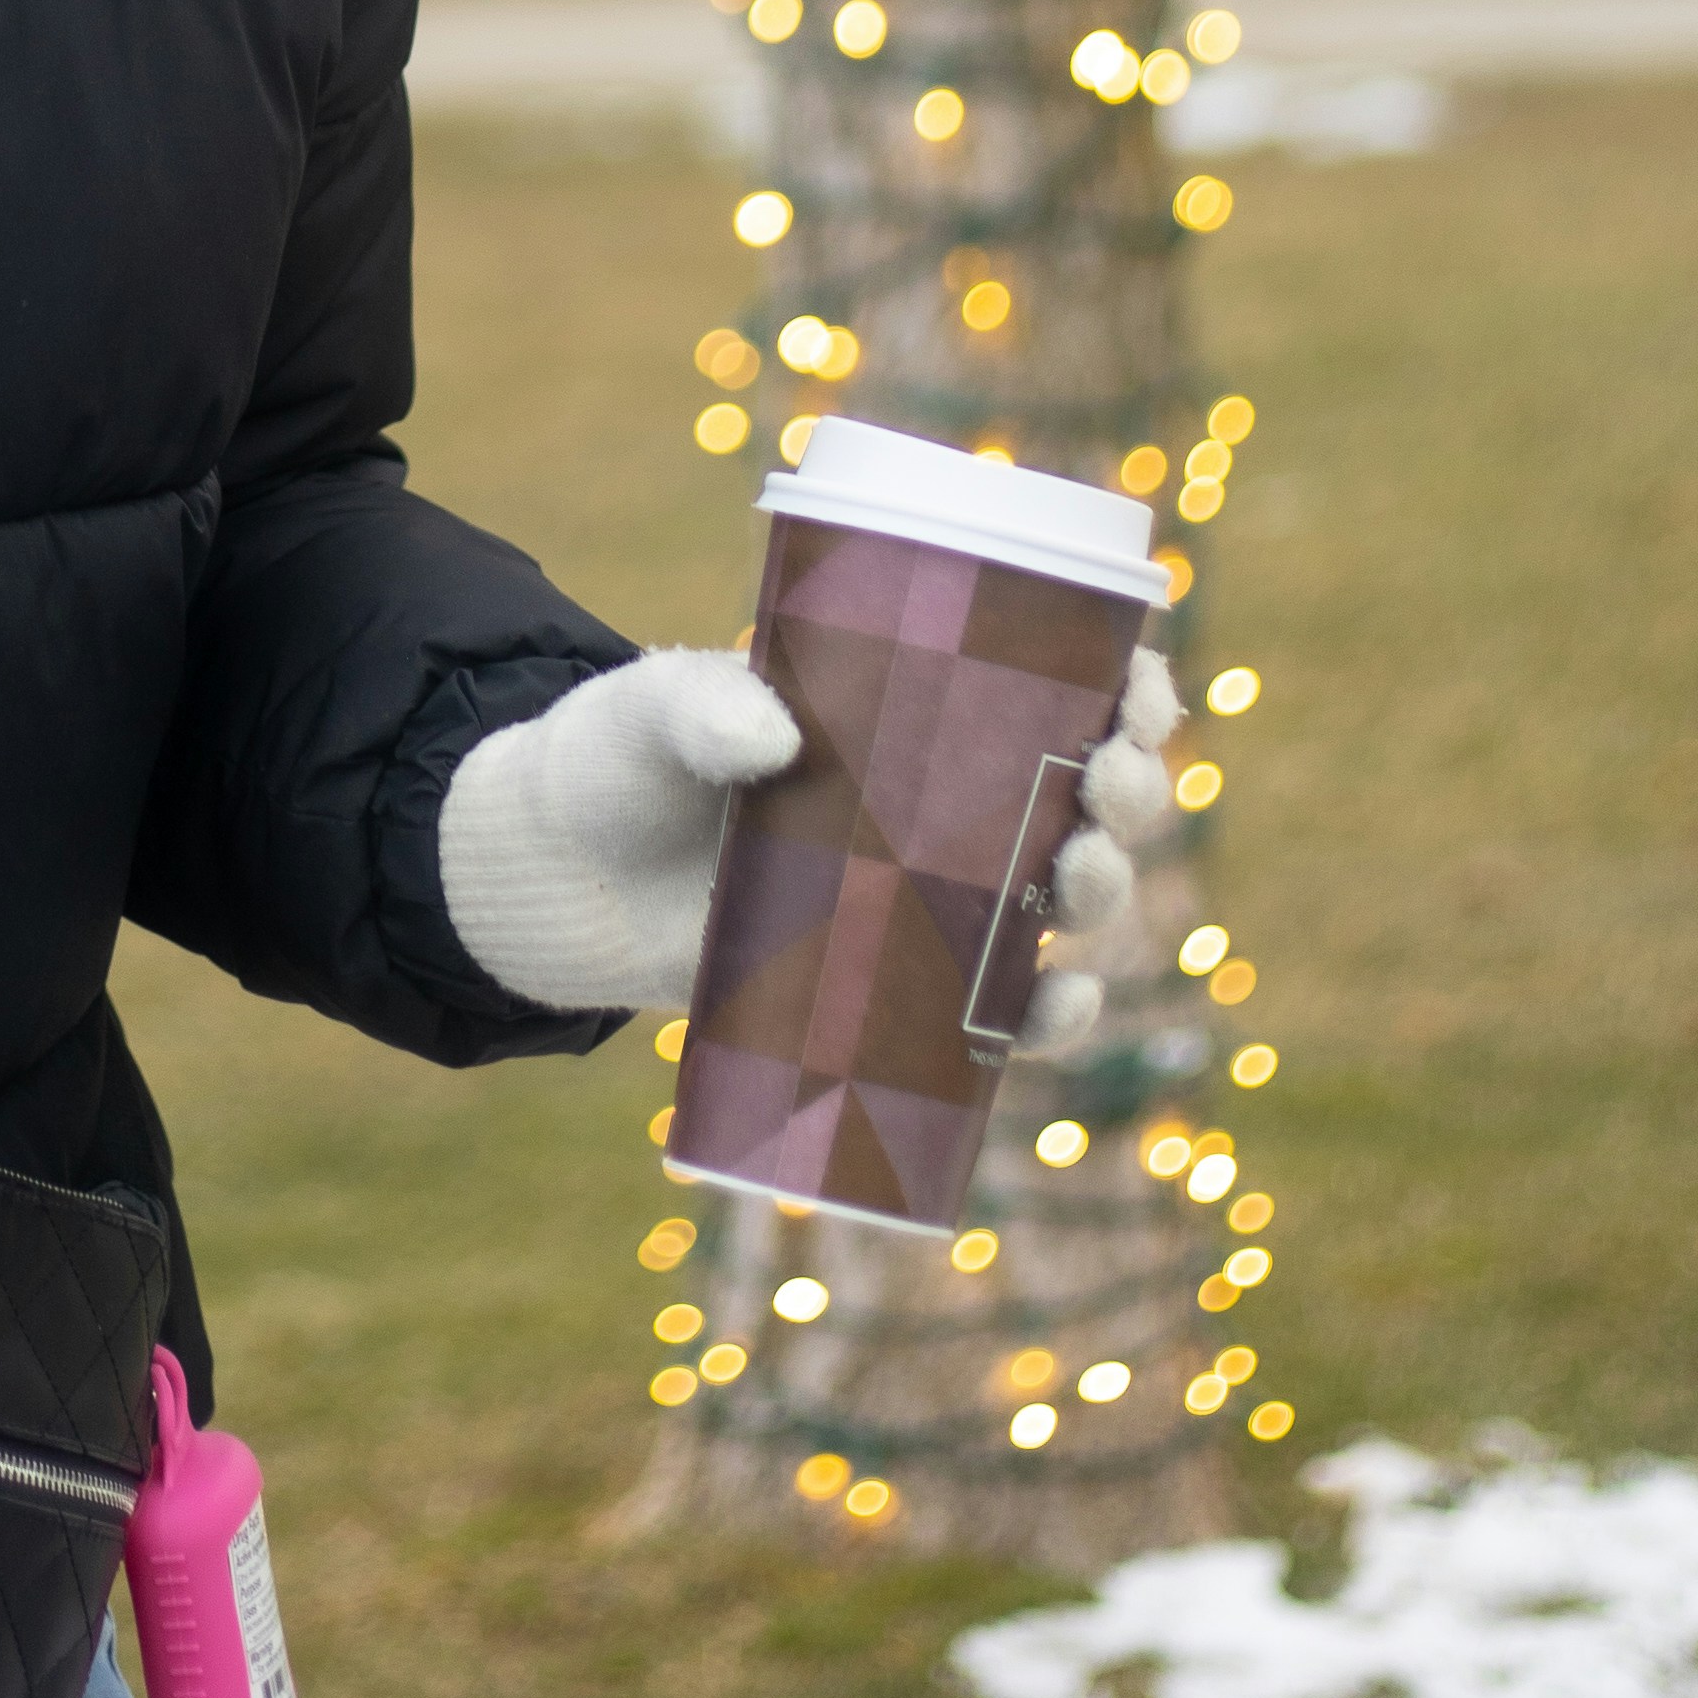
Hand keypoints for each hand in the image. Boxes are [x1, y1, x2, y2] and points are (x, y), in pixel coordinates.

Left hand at [436, 632, 1186, 1018]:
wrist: (561, 877)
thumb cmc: (619, 760)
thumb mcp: (651, 709)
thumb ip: (698, 704)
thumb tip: (771, 739)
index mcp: (913, 702)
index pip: (1056, 680)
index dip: (1125, 686)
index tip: (1137, 691)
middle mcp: (943, 798)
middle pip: (1088, 791)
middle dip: (1132, 788)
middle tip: (1107, 786)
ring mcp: (925, 895)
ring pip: (1064, 894)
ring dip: (1104, 887)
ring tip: (1079, 878)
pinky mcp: (891, 983)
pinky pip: (999, 1009)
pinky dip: (1047, 1017)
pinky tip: (1061, 1004)